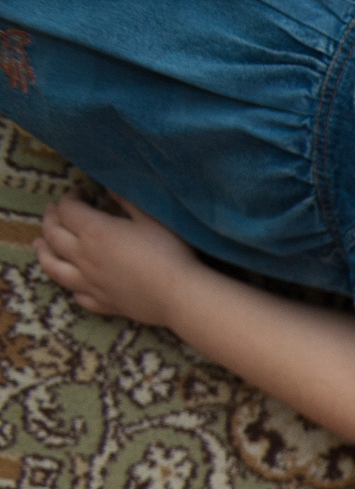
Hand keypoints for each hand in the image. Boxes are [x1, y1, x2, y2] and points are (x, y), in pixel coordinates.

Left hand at [32, 193, 203, 325]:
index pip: (67, 210)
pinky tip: (74, 282)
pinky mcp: (101, 302)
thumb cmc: (170, 253)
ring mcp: (89, 282)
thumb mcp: (151, 219)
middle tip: (55, 212)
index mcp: (94, 231)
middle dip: (50, 219)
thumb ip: (126, 202)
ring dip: (42, 252)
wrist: (180, 295)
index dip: (69, 198)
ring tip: (39, 244)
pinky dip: (71, 286)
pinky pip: (77, 295)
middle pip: (52, 234)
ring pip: (52, 266)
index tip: (78, 193)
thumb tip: (108, 187)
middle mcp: (83, 256)